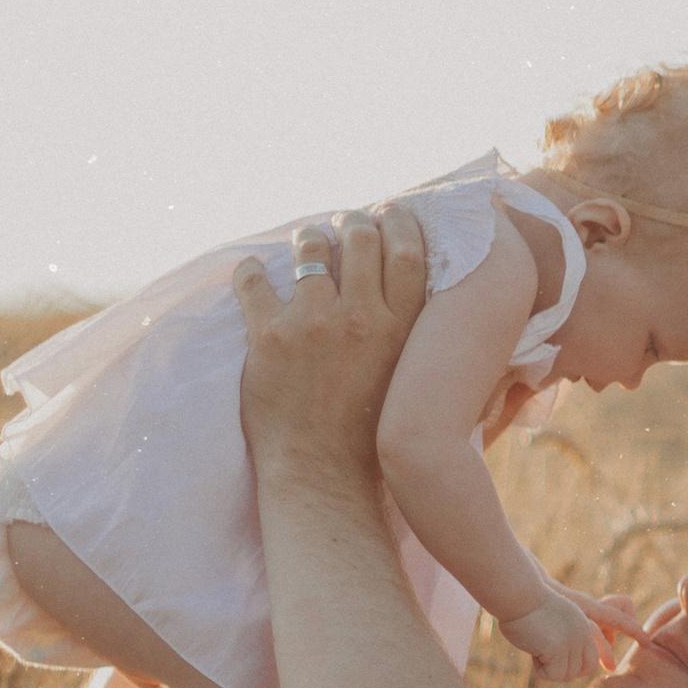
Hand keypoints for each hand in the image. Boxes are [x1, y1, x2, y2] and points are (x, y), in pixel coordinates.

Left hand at [235, 207, 429, 486]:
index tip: (390, 213)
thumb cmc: (374, 436)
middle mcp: (360, 317)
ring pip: (311, 250)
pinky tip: (253, 271)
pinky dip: (251, 271)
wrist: (322, 474)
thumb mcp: (412, 380)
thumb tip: (436, 309)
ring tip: (307, 241)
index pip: (408, 251)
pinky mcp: (268, 335)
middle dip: (354, 221)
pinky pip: (253, 280)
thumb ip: (420, 340)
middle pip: (362, 238)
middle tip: (347, 221)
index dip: (399, 222)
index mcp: (402, 329)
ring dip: (309, 238)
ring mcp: (312, 323)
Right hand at [499, 590, 622, 685]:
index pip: (595, 656)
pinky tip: (533, 654)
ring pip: (568, 675)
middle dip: (568, 672)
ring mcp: (572, 641)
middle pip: (587, 669)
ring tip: (537, 651)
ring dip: (550, 670)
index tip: (581, 674)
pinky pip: (553, 675)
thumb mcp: (557, 619)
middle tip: (548, 663)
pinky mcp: (557, 649)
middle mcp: (582, 634)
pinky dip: (540, 670)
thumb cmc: (527, 608)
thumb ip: (568, 637)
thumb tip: (570, 664)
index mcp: (584, 625)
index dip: (584, 669)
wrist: (518, 596)